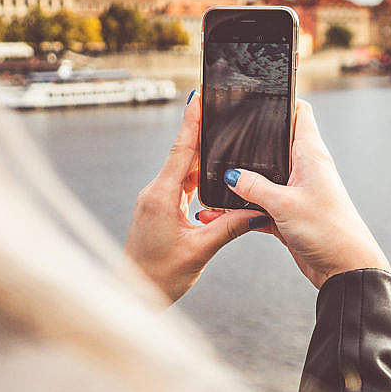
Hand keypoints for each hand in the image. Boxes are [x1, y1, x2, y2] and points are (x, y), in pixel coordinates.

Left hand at [124, 91, 259, 304]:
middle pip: (184, 155)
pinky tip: (214, 173)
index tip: (199, 96)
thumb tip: (257, 210)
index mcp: (161, 197)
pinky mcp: (158, 208)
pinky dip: (198, 176)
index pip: (181, 150)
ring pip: (183, 170)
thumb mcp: (200, 251)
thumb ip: (230, 227)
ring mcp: (155, 200)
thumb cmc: (158, 277)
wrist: (133, 295)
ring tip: (223, 137)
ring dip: (203, 155)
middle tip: (220, 110)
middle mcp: (155, 193)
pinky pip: (181, 184)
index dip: (192, 121)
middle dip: (202, 132)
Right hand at [197, 100, 389, 288]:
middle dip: (251, 142)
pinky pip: (262, 205)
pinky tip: (224, 213)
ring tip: (217, 179)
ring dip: (244, 182)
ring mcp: (298, 192)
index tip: (258, 93)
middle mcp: (306, 169)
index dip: (281, 100)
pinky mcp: (291, 214)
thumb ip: (254, 187)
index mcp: (311, 155)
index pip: (299, 113)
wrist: (345, 269)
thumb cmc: (329, 231)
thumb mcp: (284, 204)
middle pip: (275, 144)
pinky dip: (245, 209)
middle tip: (224, 136)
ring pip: (265, 177)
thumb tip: (233, 174)